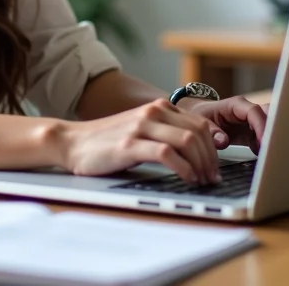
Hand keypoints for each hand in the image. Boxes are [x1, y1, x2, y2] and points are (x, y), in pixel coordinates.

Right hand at [57, 99, 220, 183]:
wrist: (72, 142)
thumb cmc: (106, 142)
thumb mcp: (140, 131)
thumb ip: (164, 134)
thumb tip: (196, 151)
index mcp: (158, 108)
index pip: (199, 124)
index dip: (213, 147)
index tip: (216, 167)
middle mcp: (152, 112)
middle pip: (198, 132)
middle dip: (211, 158)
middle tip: (212, 178)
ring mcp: (141, 126)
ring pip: (187, 140)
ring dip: (201, 164)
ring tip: (202, 180)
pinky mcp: (130, 144)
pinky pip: (167, 154)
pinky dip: (183, 168)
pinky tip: (186, 178)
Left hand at [178, 96, 268, 152]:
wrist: (201, 116)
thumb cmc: (202, 115)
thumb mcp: (202, 122)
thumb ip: (212, 132)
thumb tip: (222, 141)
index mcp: (236, 105)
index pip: (254, 111)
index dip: (261, 126)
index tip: (263, 142)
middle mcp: (248, 111)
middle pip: (268, 115)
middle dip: (272, 132)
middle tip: (270, 149)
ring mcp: (253, 121)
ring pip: (270, 126)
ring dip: (270, 140)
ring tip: (266, 155)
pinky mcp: (254, 132)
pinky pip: (265, 138)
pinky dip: (264, 147)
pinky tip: (259, 157)